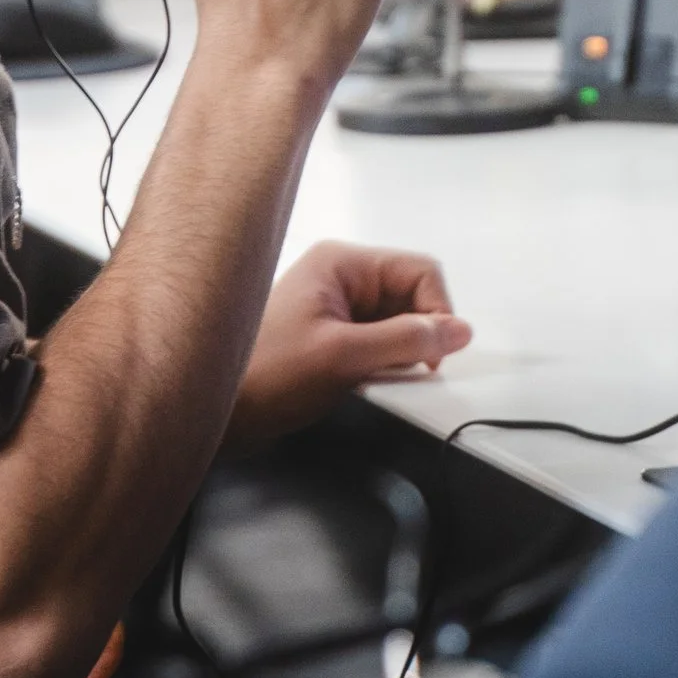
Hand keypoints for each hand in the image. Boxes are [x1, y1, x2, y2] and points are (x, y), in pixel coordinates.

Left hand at [227, 240, 471, 451]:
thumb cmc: (261, 376)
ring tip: (374, 376)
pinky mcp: (335, 338)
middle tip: (406, 368)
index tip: (436, 351)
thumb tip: (457, 330)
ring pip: (399, 324)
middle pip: (413, 297)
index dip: (437, 311)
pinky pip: (380, 344)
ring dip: (400, 353)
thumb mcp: (343, 357)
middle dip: (418, 334)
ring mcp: (338, 309)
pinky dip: (385, 365)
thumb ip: (406, 341)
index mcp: (341, 263)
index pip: (420, 271)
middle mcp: (342, 279)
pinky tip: (367, 382)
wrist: (221, 413)